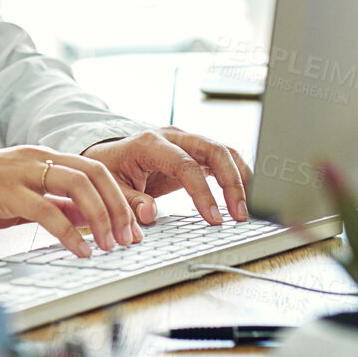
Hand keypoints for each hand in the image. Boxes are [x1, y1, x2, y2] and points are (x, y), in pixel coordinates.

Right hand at [0, 145, 143, 257]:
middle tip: (129, 238)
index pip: (95, 170)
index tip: (134, 228)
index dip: (120, 199)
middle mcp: (36, 157)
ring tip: (109, 246)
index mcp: (42, 156)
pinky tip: (81, 251)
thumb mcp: (21, 199)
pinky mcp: (6, 192)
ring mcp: (22, 172)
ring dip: (101, 218)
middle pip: (95, 174)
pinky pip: (48, 210)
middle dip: (119, 207)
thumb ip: (55, 205)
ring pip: (78, 186)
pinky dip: (70, 233)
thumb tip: (89, 222)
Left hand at [83, 128, 252, 226]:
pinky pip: (222, 160)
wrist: (107, 155)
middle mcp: (172, 137)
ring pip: (224, 151)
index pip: (185, 165)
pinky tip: (246, 196)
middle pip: (213, 150)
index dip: (203, 192)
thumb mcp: (109, 187)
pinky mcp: (194, 152)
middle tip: (241, 214)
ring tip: (250, 208)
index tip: (214, 219)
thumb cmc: (108, 170)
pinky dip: (237, 176)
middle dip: (233, 182)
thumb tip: (149, 213)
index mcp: (149, 143)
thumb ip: (128, 201)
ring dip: (241, 178)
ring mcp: (186, 141)